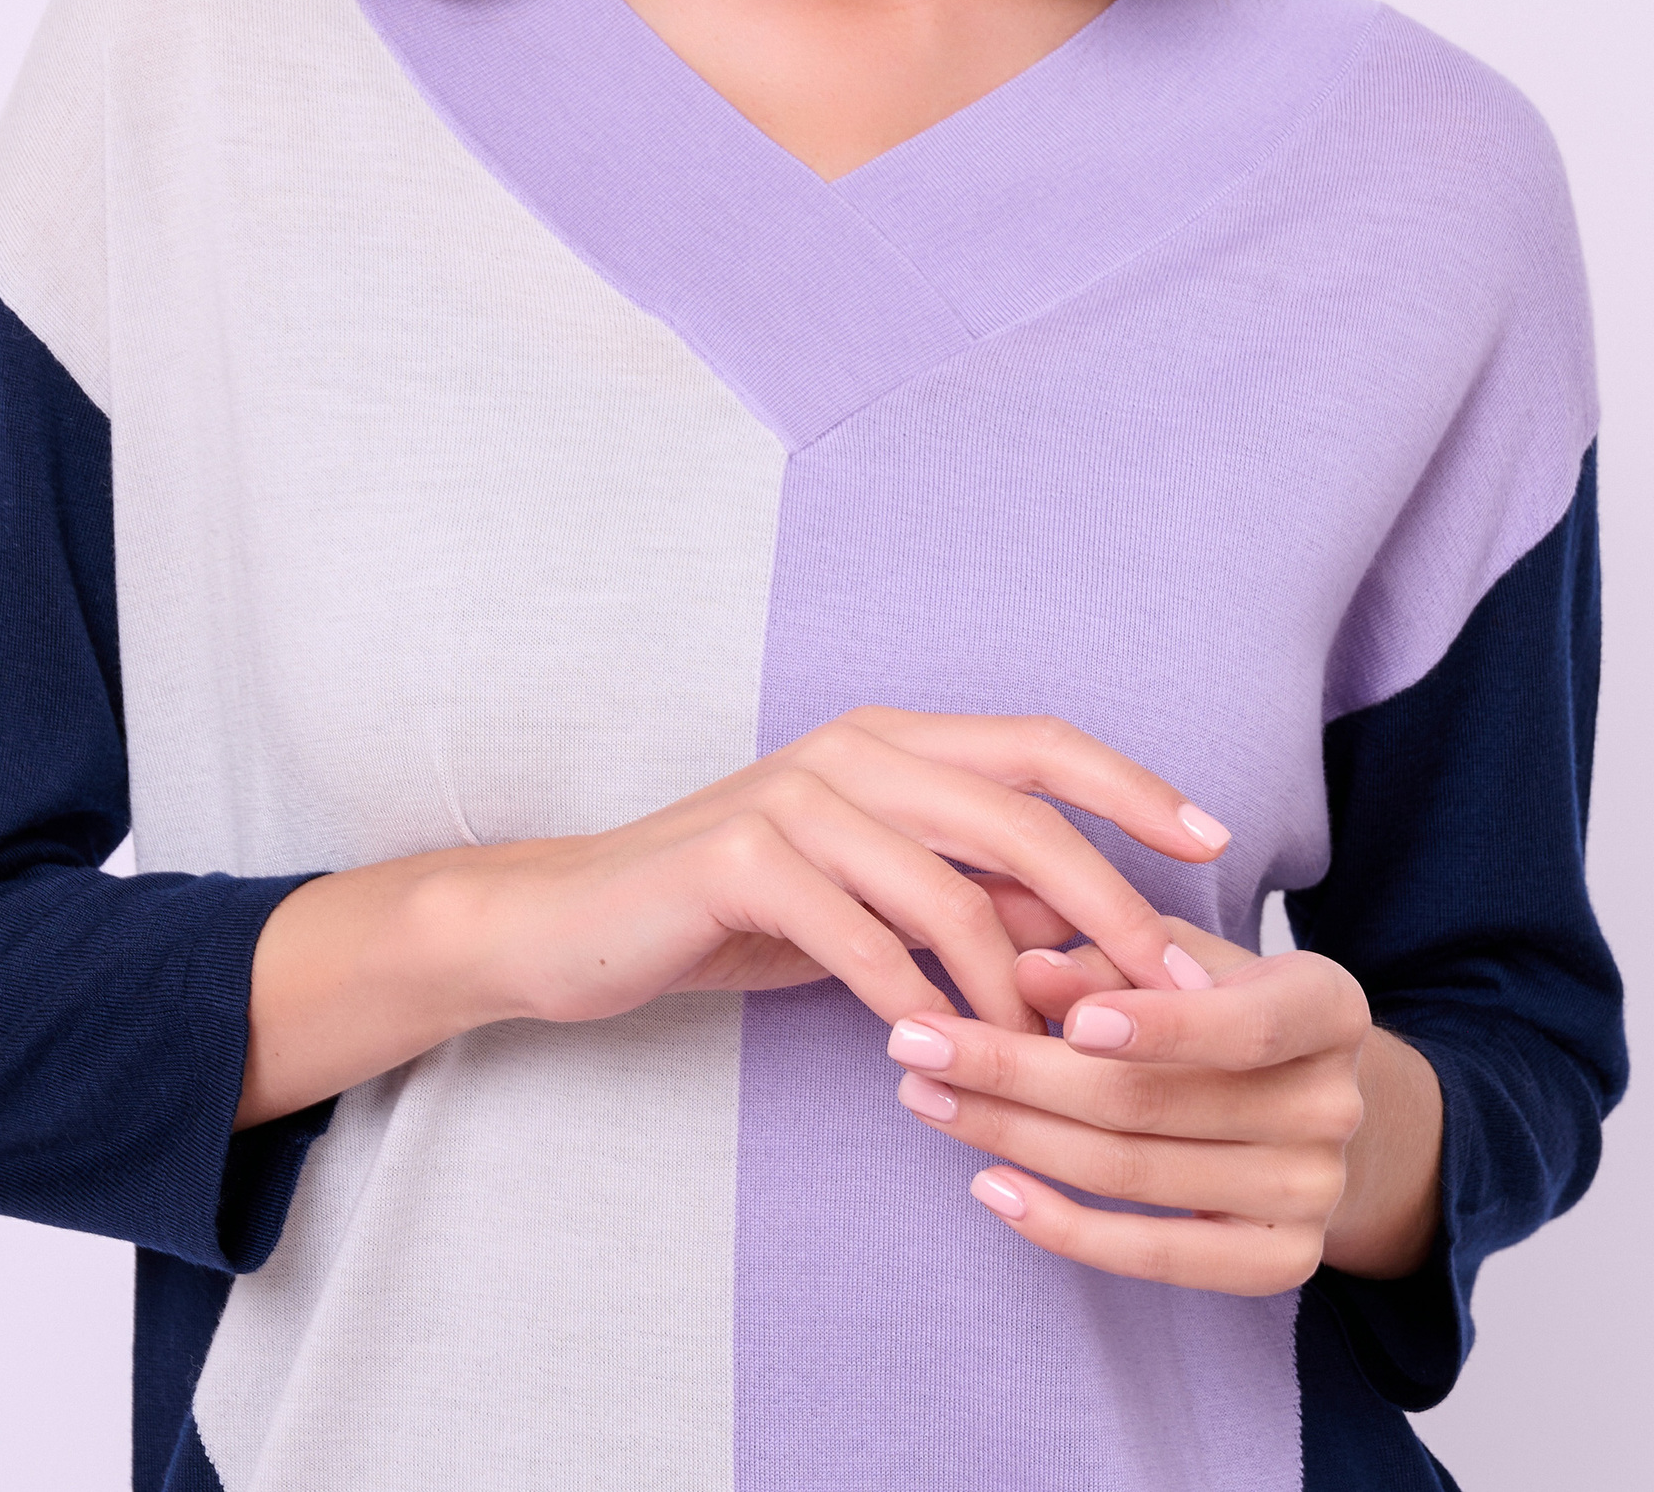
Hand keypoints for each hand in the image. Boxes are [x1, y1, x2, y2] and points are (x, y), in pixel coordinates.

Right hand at [237, 712, 1228, 1125]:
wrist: (577, 919)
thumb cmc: (737, 907)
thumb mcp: (867, 889)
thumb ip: (965, 889)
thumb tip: (1091, 939)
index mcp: (891, 738)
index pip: (1040, 743)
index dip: (1134, 788)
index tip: (1218, 845)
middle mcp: (852, 747)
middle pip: (1019, 814)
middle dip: (1108, 905)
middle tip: (1169, 990)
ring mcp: (796, 797)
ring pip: (951, 890)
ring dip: (1011, 987)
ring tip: (1042, 1058)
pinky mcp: (744, 859)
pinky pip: (866, 943)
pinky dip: (914, 1008)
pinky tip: (932, 1058)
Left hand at [886, 917, 1443, 1294]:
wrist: (1311, 1100)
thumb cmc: (1221, 1000)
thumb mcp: (1176, 951)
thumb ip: (1106, 949)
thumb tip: (1027, 970)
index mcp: (1330, 1005)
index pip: (1240, 1022)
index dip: (1147, 1020)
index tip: (1028, 986)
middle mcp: (1335, 1105)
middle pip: (1154, 1101)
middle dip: (1016, 1069)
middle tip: (912, 1041)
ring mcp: (1313, 1193)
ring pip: (1134, 1170)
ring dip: (1012, 1136)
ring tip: (924, 1097)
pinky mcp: (1280, 1264)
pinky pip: (1158, 1255)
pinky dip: (1065, 1226)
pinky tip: (989, 1185)